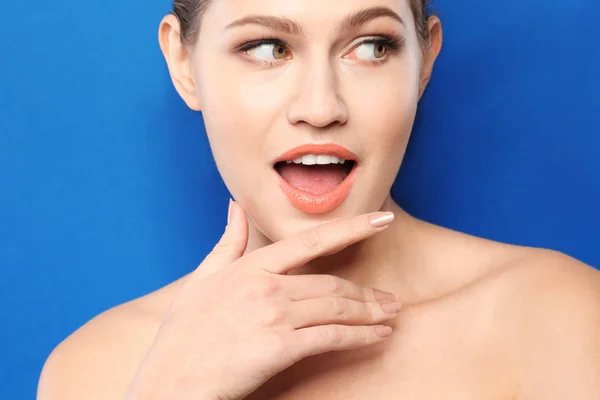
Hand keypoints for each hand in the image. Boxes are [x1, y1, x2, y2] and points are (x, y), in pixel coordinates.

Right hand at [126, 201, 399, 399]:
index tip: (382, 220)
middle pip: (332, 283)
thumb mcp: (202, 279)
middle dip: (367, 292)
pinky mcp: (280, 347)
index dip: (352, 228)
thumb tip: (236, 205)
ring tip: (391, 315)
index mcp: (251, 266)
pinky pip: (331, 337)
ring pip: (337, 307)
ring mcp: (274, 315)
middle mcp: (267, 286)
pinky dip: (360, 335)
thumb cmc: (184, 334)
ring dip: (369, 312)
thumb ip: (228, 242)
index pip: (312, 241)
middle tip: (391, 299)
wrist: (171, 381)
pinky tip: (378, 336)